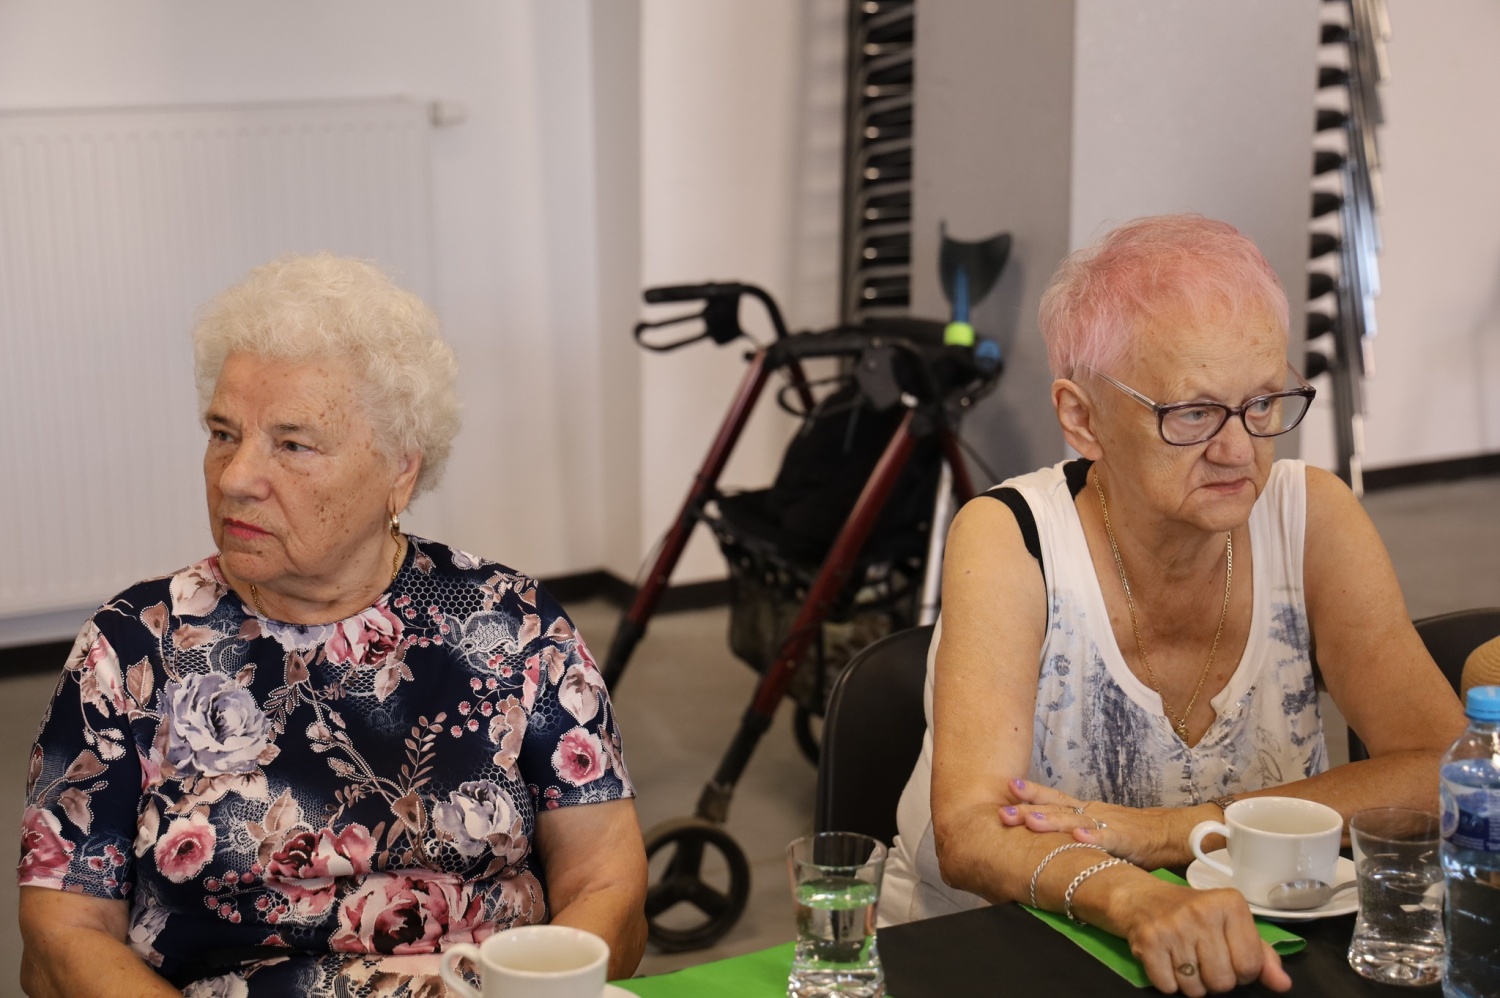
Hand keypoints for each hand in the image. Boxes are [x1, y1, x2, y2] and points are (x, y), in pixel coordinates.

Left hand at [997, 779, 1200, 869]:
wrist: (1174, 832)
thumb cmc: (1134, 837)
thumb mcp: (1099, 832)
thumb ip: (1075, 836)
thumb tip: (1043, 845)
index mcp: (1086, 810)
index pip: (1054, 799)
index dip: (1030, 794)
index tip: (1005, 788)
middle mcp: (1093, 813)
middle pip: (1056, 808)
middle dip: (1028, 809)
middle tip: (1002, 811)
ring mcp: (1109, 824)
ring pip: (1076, 821)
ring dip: (1052, 821)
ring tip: (1030, 821)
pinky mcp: (1127, 840)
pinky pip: (1108, 838)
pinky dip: (1093, 838)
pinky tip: (1078, 837)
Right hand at [1112, 880, 1292, 994]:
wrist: (1141, 898)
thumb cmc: (1192, 914)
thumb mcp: (1231, 925)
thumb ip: (1261, 955)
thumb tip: (1283, 984)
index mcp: (1229, 904)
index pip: (1250, 965)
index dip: (1241, 971)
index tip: (1227, 956)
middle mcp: (1202, 912)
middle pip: (1223, 981)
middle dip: (1215, 979)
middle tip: (1203, 959)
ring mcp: (1173, 926)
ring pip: (1196, 989)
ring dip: (1191, 982)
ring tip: (1184, 958)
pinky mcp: (1148, 941)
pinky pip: (1168, 987)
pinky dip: (1167, 981)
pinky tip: (1166, 960)